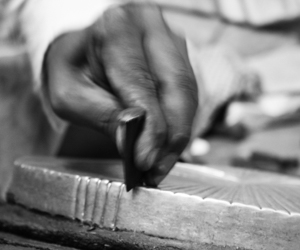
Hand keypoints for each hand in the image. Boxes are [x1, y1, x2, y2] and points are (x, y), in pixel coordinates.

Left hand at [44, 3, 197, 185]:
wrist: (83, 51)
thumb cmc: (72, 69)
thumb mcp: (70, 94)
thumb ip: (103, 116)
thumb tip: (133, 143)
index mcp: (118, 29)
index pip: (143, 84)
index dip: (150, 128)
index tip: (146, 161)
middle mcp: (151, 28)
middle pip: (177, 88)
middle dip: (172, 136)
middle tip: (158, 170)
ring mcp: (170, 42)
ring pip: (188, 93)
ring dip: (178, 134)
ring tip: (161, 164)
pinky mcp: (178, 58)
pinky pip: (187, 95)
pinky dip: (179, 124)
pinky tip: (166, 144)